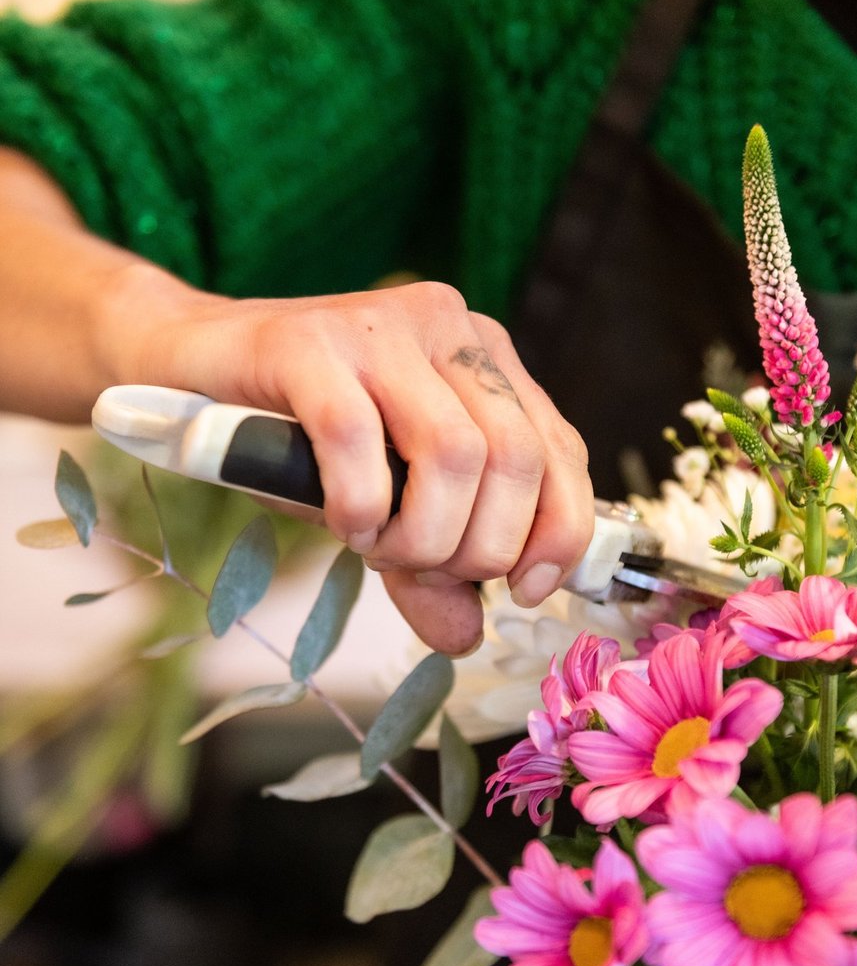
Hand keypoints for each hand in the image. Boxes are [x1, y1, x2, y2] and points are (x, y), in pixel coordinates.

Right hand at [112, 269, 593, 654]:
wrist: (188, 363)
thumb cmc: (296, 436)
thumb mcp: (383, 509)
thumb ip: (430, 568)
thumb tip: (465, 638)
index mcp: (486, 359)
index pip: (560, 451)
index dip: (557, 533)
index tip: (522, 591)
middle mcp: (449, 328)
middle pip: (514, 459)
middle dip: (479, 546)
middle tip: (423, 569)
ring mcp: (380, 327)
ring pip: (453, 454)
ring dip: (421, 534)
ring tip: (375, 548)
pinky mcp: (307, 341)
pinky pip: (358, 441)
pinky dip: (359, 505)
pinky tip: (343, 524)